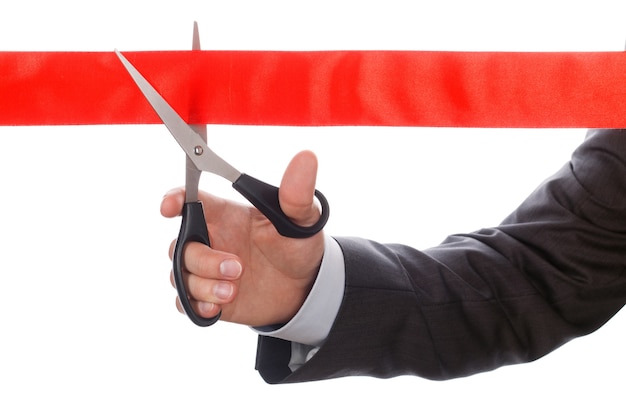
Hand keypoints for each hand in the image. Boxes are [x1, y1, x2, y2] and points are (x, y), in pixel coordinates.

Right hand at [160, 151, 325, 326]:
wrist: (306, 289)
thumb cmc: (299, 246)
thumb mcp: (303, 220)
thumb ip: (297, 194)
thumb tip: (306, 157)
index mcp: (226, 214)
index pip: (190, 200)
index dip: (174, 199)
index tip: (168, 207)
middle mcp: (212, 239)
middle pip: (181, 243)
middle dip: (203, 258)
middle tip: (237, 267)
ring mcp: (208, 270)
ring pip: (181, 274)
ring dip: (204, 285)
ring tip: (234, 290)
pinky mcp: (210, 296)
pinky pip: (186, 302)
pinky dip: (197, 305)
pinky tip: (217, 306)